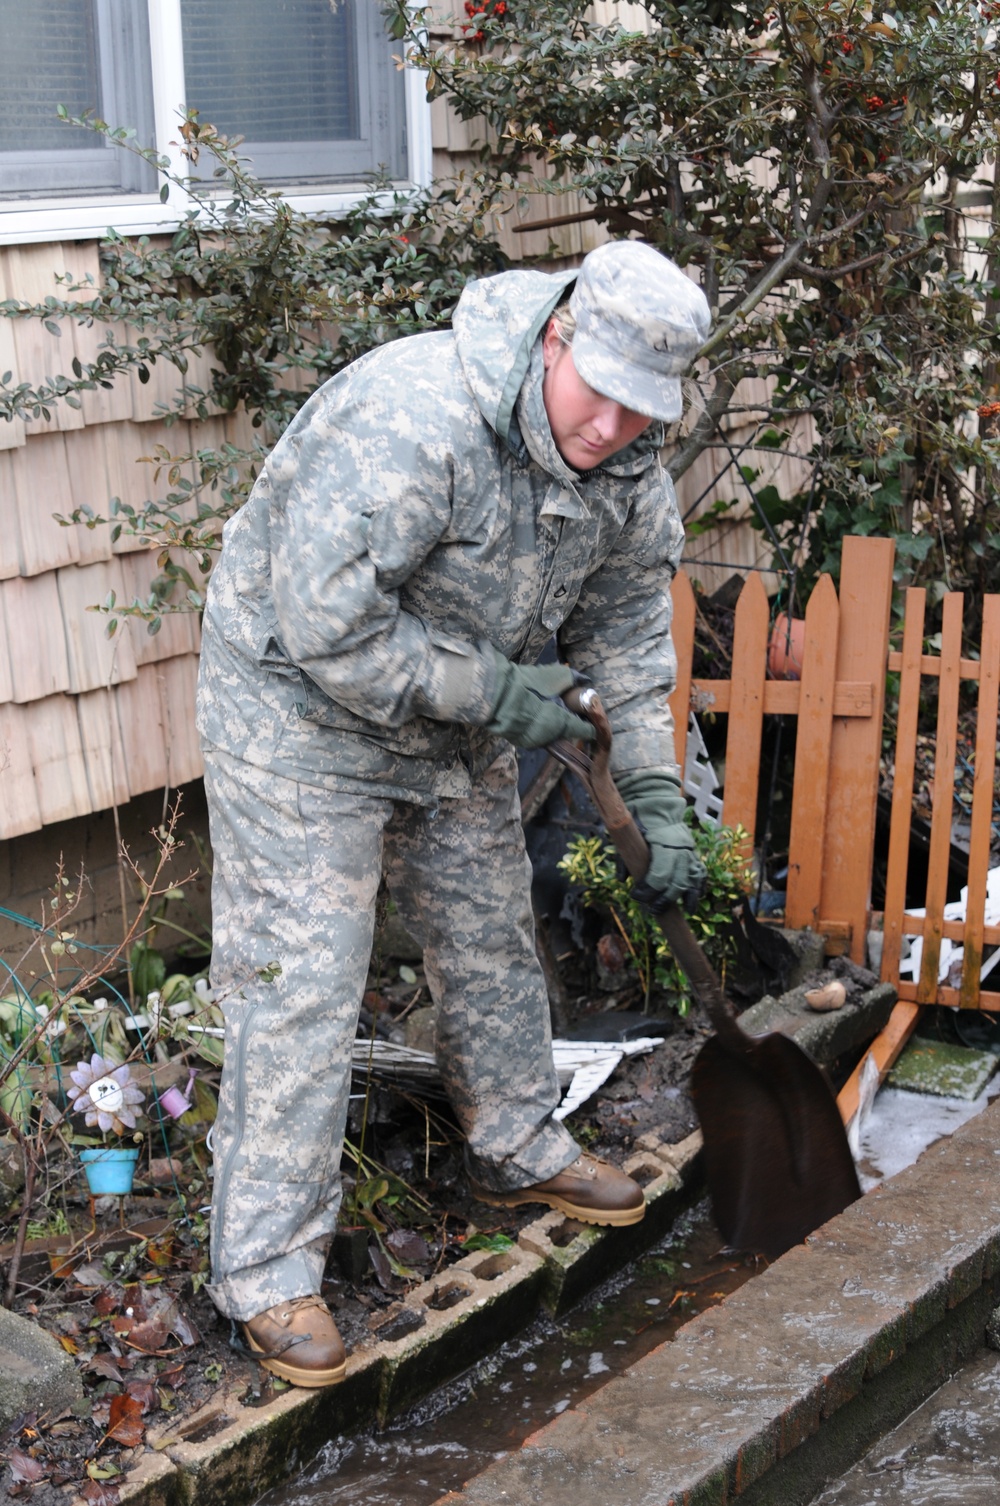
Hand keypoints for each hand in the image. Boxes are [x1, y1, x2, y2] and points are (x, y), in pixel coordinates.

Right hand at [485, 649, 595, 749]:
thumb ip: (571, 678)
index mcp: (560, 722)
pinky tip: (531, 713)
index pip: (584, 730)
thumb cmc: (525, 684)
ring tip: (546, 707)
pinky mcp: (518, 741)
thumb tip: (584, 680)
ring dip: (551, 724)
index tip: (588, 715)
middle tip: (566, 706)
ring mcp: (532, 741)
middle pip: (566, 731)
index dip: (589, 723)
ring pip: (550, 734)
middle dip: (568, 720)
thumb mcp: (552, 676)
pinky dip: (537, 726)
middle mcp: (549, 737)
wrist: (491, 694)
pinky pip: (534, 734)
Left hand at [615, 769, 705, 909]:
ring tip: (683, 912)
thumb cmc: (639, 821)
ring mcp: (689, 851)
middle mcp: (680, 848)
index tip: (636, 896)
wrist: (657, 804)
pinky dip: (699, 887)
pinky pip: (701, 873)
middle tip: (652, 910)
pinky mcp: (693, 853)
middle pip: (677, 882)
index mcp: (663, 843)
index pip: (659, 874)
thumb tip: (622, 881)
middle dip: (664, 899)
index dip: (648, 889)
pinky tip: (694, 901)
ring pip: (692, 879)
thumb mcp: (628, 836)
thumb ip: (625, 858)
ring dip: (687, 898)